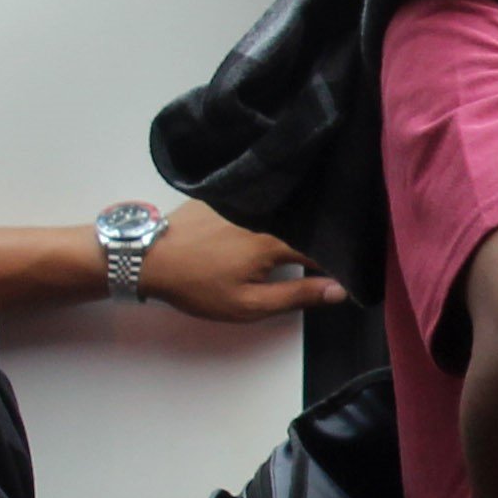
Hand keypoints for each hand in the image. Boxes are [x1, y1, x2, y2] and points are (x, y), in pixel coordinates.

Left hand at [140, 200, 344, 324]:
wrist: (148, 258)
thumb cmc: (198, 285)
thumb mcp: (247, 303)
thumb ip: (297, 296)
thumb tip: (341, 290)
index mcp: (276, 240)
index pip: (324, 249)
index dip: (340, 264)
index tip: (349, 275)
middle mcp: (267, 213)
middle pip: (307, 224)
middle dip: (323, 239)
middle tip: (330, 257)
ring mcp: (246, 200)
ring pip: (286, 209)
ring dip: (300, 222)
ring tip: (308, 234)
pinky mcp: (228, 194)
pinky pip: (263, 198)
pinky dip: (275, 208)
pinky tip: (276, 215)